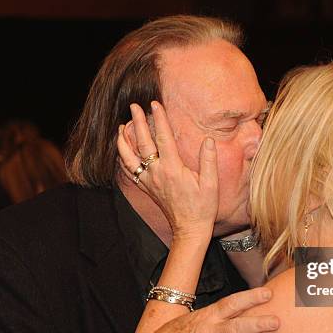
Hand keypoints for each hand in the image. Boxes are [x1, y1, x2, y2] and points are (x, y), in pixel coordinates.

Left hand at [117, 101, 218, 238]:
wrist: (189, 228)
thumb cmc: (202, 206)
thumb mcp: (211, 183)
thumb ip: (208, 160)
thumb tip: (208, 140)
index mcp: (173, 168)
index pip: (163, 138)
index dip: (158, 119)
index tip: (155, 104)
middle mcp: (157, 173)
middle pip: (142, 143)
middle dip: (137, 122)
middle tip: (133, 106)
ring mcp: (149, 181)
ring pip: (129, 158)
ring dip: (123, 140)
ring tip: (121, 126)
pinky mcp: (146, 188)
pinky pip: (129, 172)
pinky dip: (122, 159)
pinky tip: (122, 151)